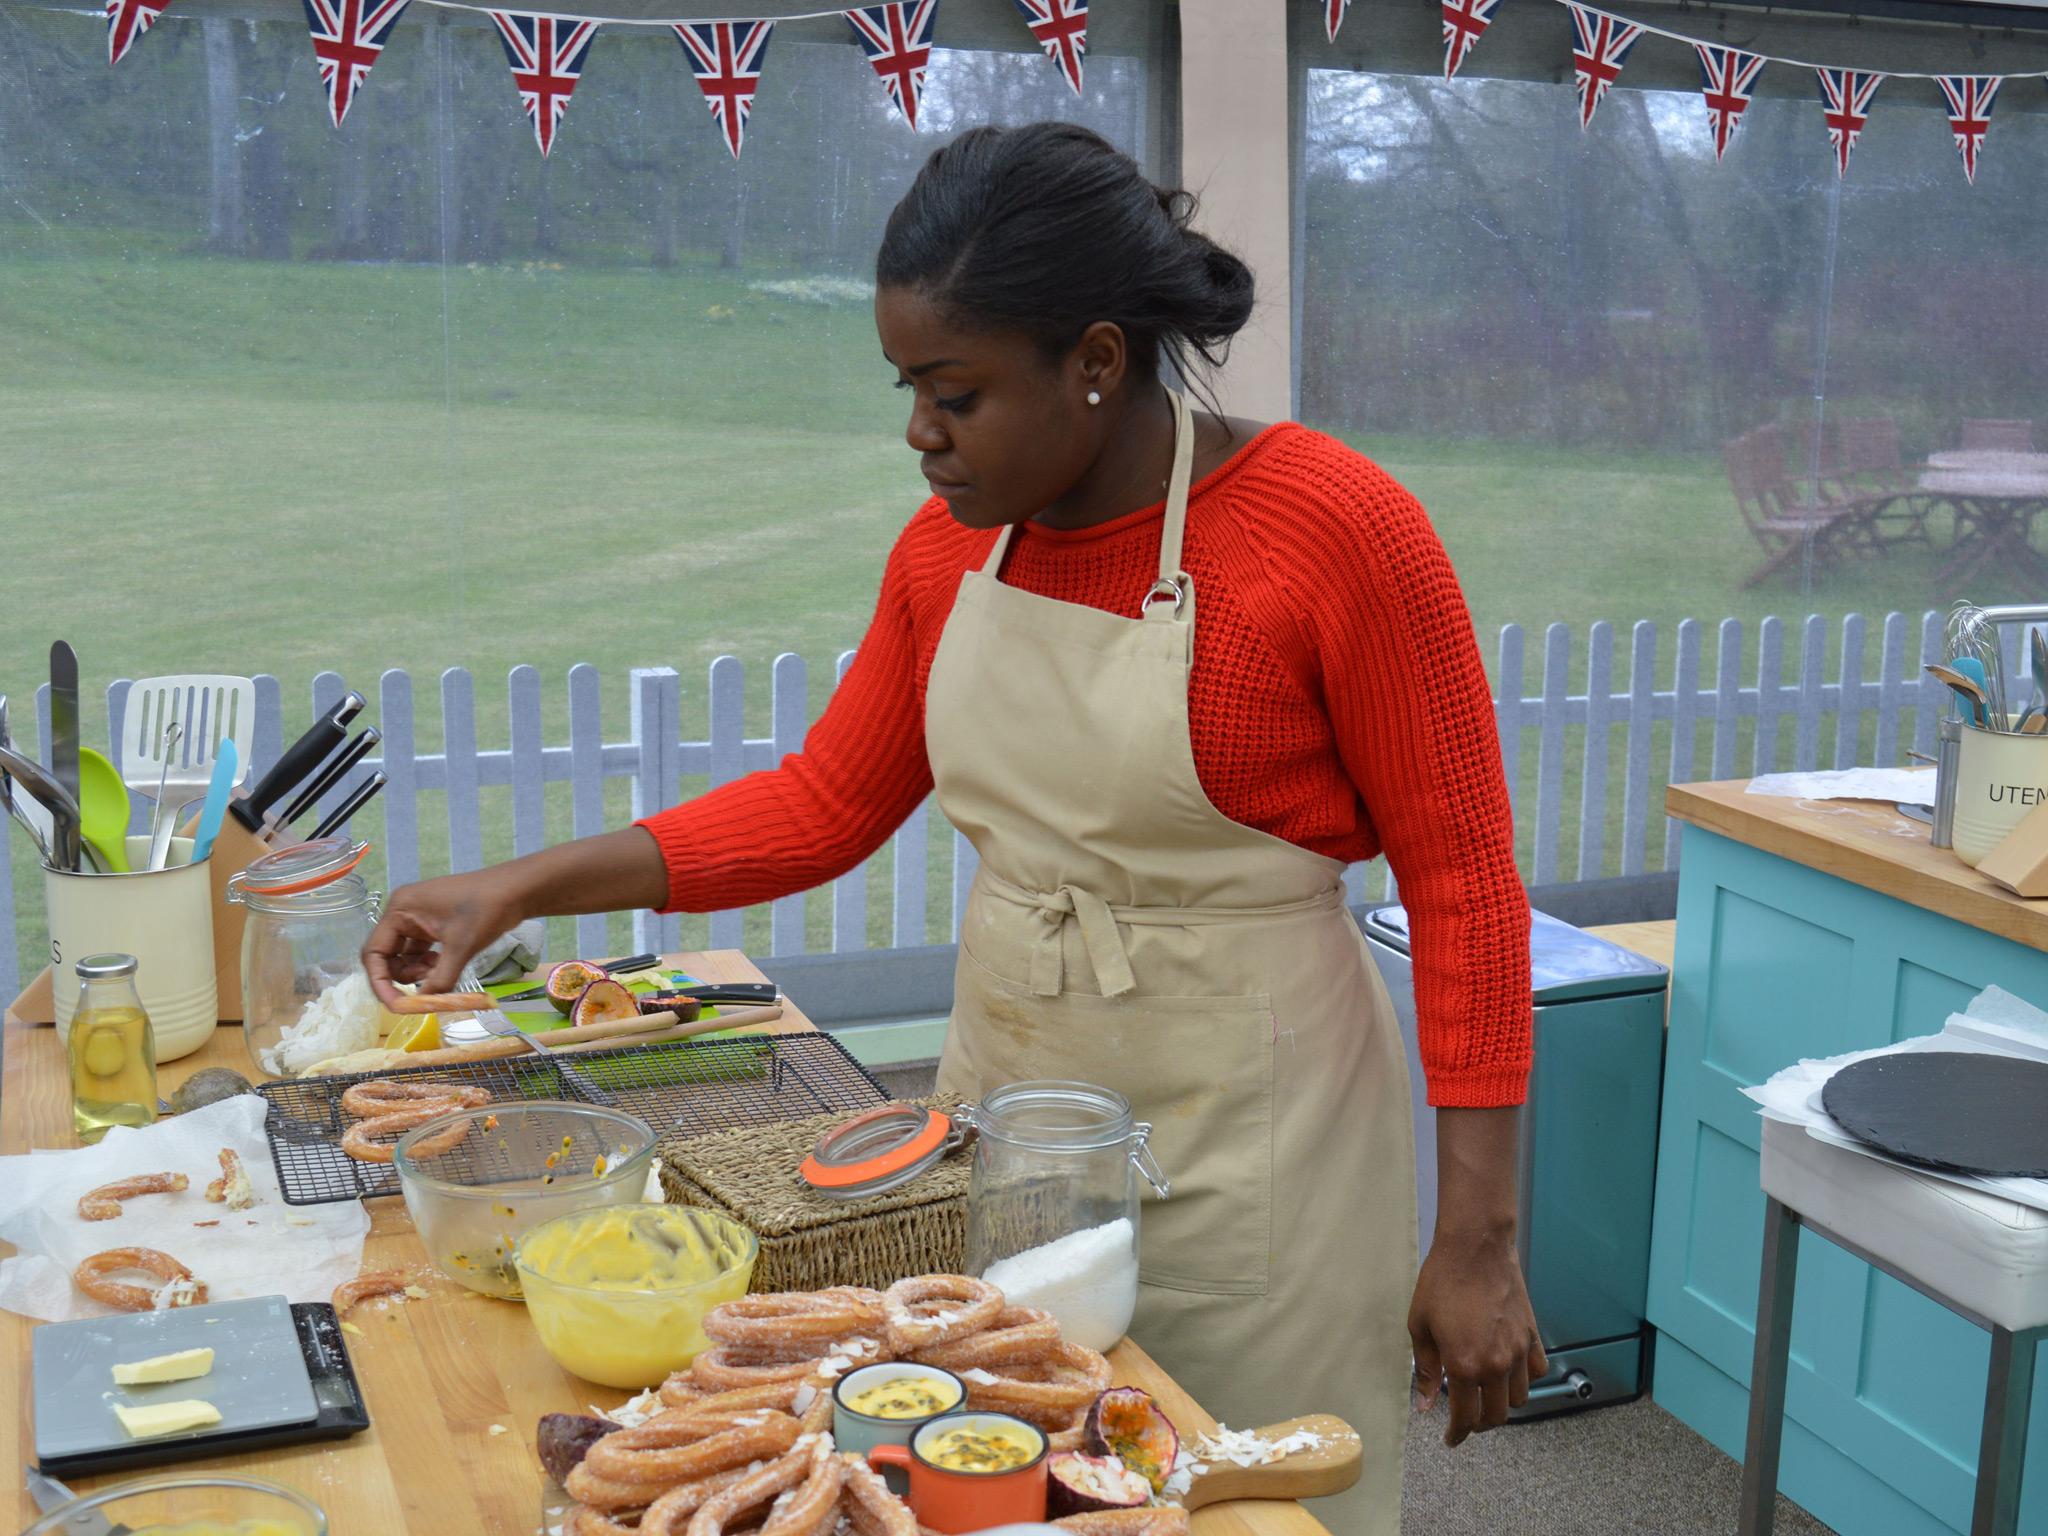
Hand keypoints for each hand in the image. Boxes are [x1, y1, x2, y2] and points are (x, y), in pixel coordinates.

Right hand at [361, 867, 527, 1005]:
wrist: (518, 890)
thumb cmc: (487, 910)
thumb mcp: (461, 948)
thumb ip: (440, 979)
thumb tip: (424, 1004)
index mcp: (400, 909)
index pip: (373, 952)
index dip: (381, 982)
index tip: (395, 1004)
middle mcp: (403, 911)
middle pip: (387, 956)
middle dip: (404, 976)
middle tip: (427, 987)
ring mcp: (418, 917)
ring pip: (405, 956)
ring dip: (418, 971)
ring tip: (441, 972)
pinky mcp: (433, 924)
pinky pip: (420, 951)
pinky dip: (428, 964)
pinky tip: (445, 965)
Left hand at [1407, 1227, 1546, 1445]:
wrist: (1476, 1248)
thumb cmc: (1442, 1281)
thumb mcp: (1420, 1326)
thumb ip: (1426, 1369)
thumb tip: (1426, 1403)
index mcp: (1464, 1364)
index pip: (1466, 1417)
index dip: (1457, 1433)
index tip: (1451, 1438)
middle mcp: (1496, 1364)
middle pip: (1496, 1415)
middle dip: (1479, 1424)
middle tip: (1465, 1420)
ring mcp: (1518, 1351)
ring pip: (1518, 1397)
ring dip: (1501, 1403)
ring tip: (1484, 1393)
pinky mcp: (1531, 1335)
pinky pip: (1536, 1371)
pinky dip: (1524, 1378)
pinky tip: (1508, 1370)